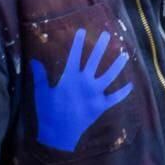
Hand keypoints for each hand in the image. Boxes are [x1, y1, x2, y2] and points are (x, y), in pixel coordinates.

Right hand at [31, 28, 133, 151]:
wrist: (57, 134)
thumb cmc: (48, 112)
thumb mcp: (41, 93)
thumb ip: (39, 76)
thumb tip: (34, 60)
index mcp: (70, 78)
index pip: (75, 55)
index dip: (78, 42)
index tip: (83, 30)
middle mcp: (85, 82)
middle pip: (95, 60)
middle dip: (101, 46)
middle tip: (107, 35)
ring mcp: (95, 94)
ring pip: (110, 76)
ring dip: (118, 65)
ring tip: (125, 54)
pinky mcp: (101, 106)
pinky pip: (115, 98)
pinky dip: (124, 92)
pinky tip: (131, 85)